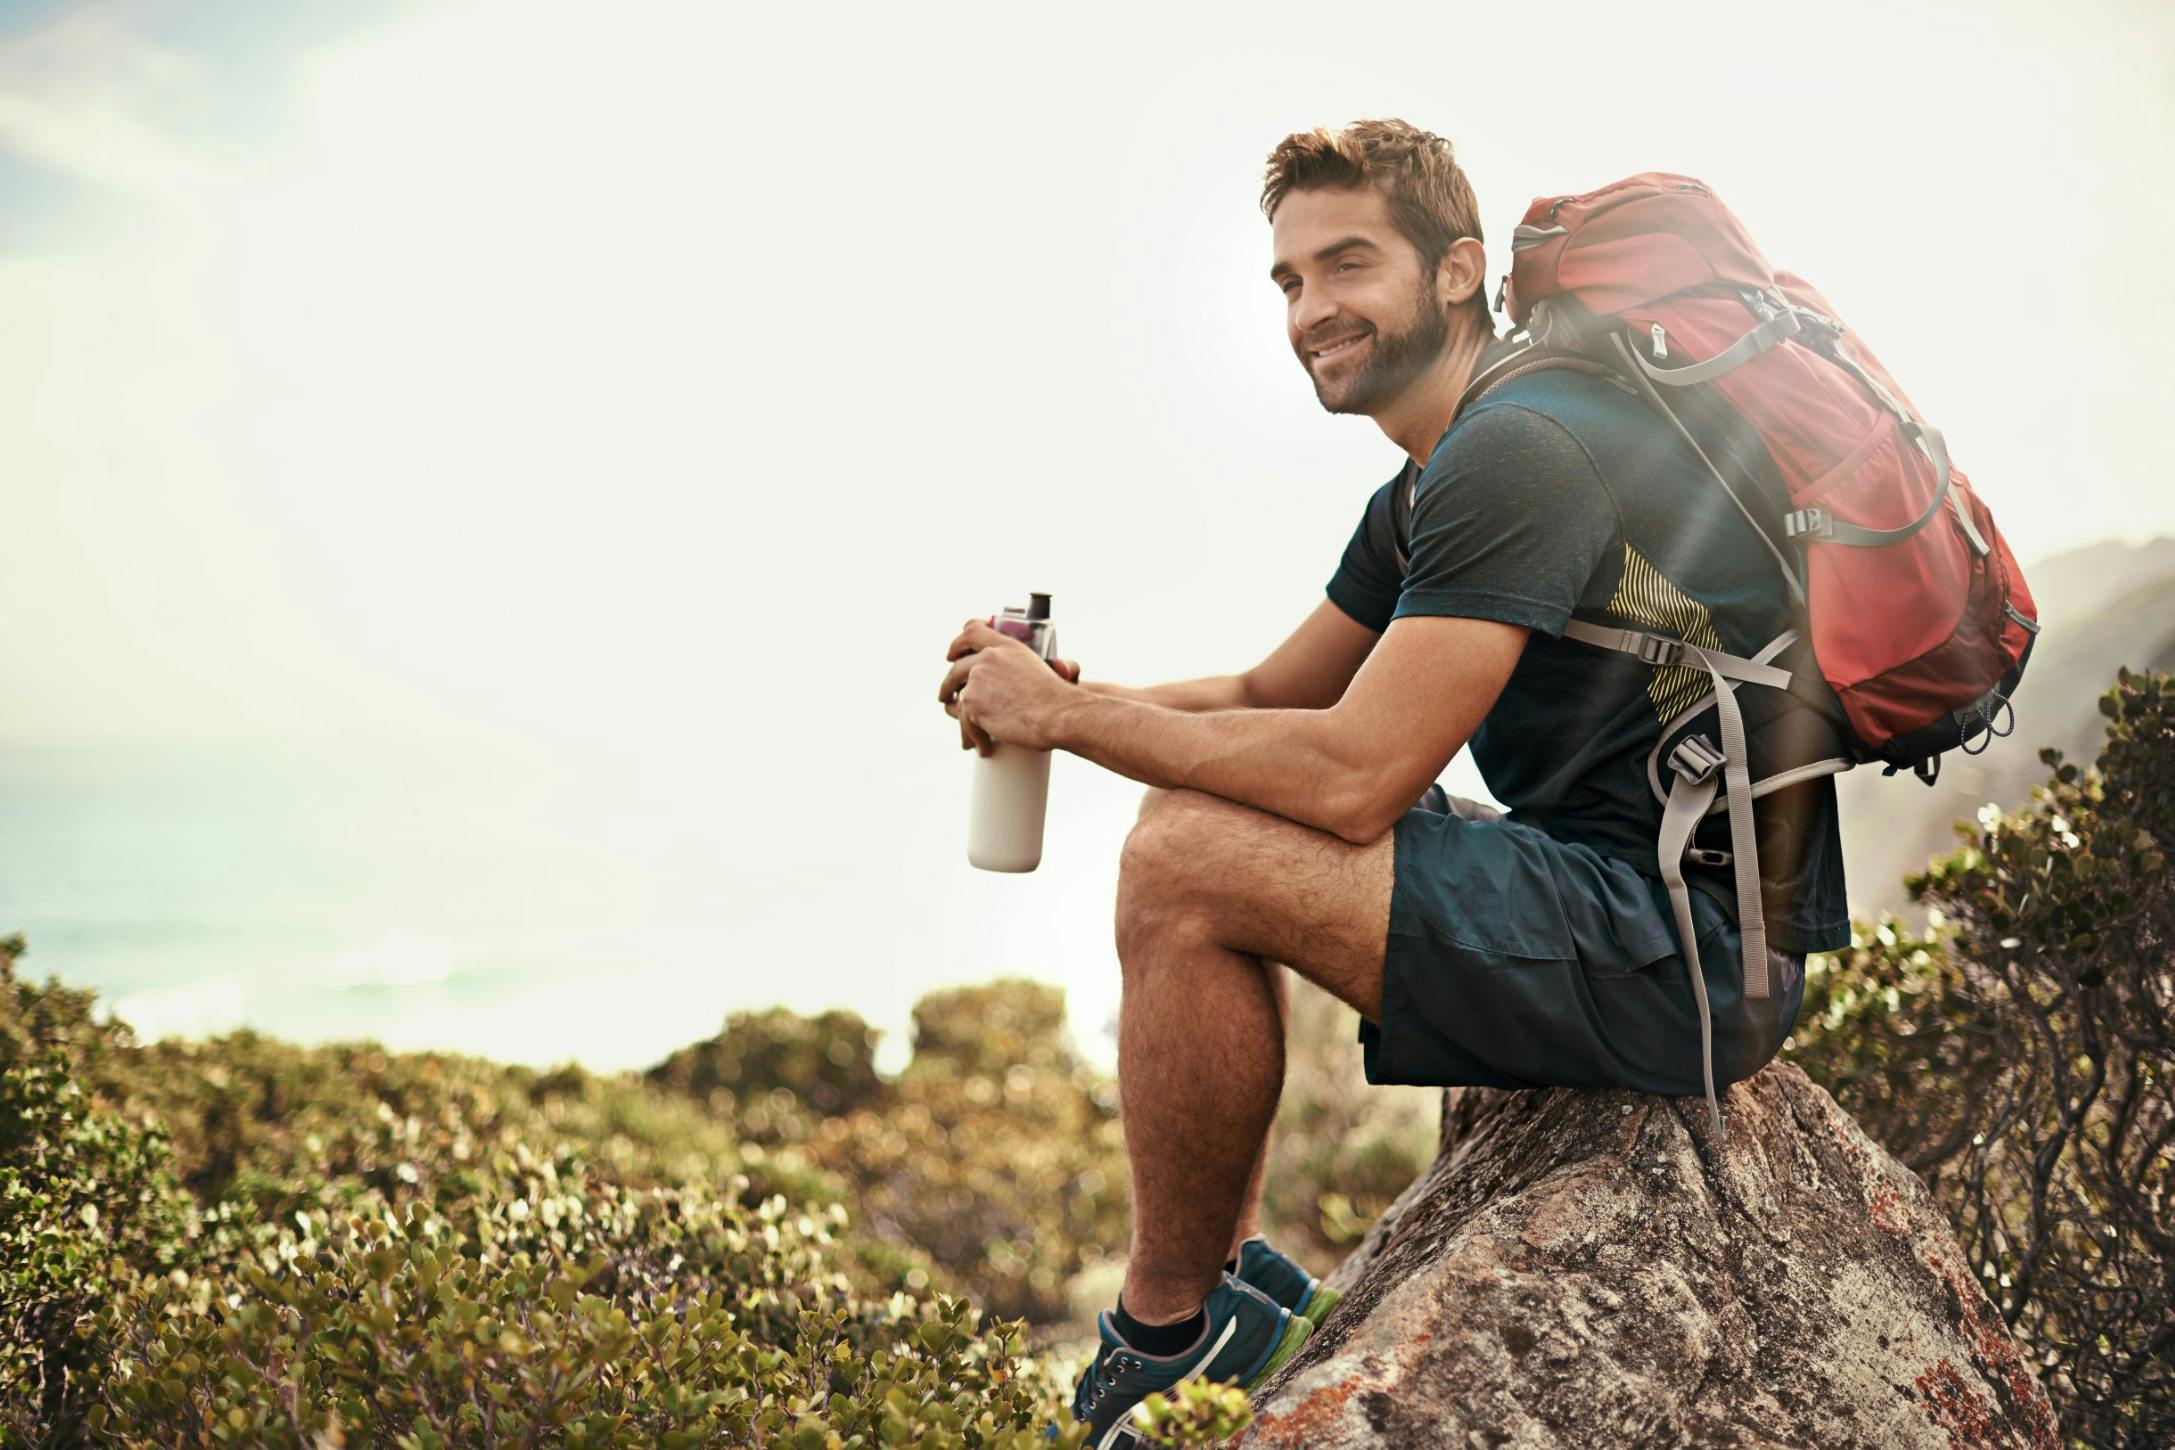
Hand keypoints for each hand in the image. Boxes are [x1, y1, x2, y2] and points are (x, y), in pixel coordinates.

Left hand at [937, 619, 1078, 755]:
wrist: (1058, 715)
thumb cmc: (1058, 699)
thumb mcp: (1042, 669)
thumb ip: (1020, 670)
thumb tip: (1011, 684)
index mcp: (1006, 647)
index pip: (972, 631)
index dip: (958, 643)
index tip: (952, 654)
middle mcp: (989, 659)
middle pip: (957, 668)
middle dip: (948, 684)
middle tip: (946, 694)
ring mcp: (978, 680)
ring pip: (959, 699)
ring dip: (958, 715)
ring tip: (965, 731)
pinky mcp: (973, 704)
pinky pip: (965, 722)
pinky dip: (974, 737)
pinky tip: (982, 746)